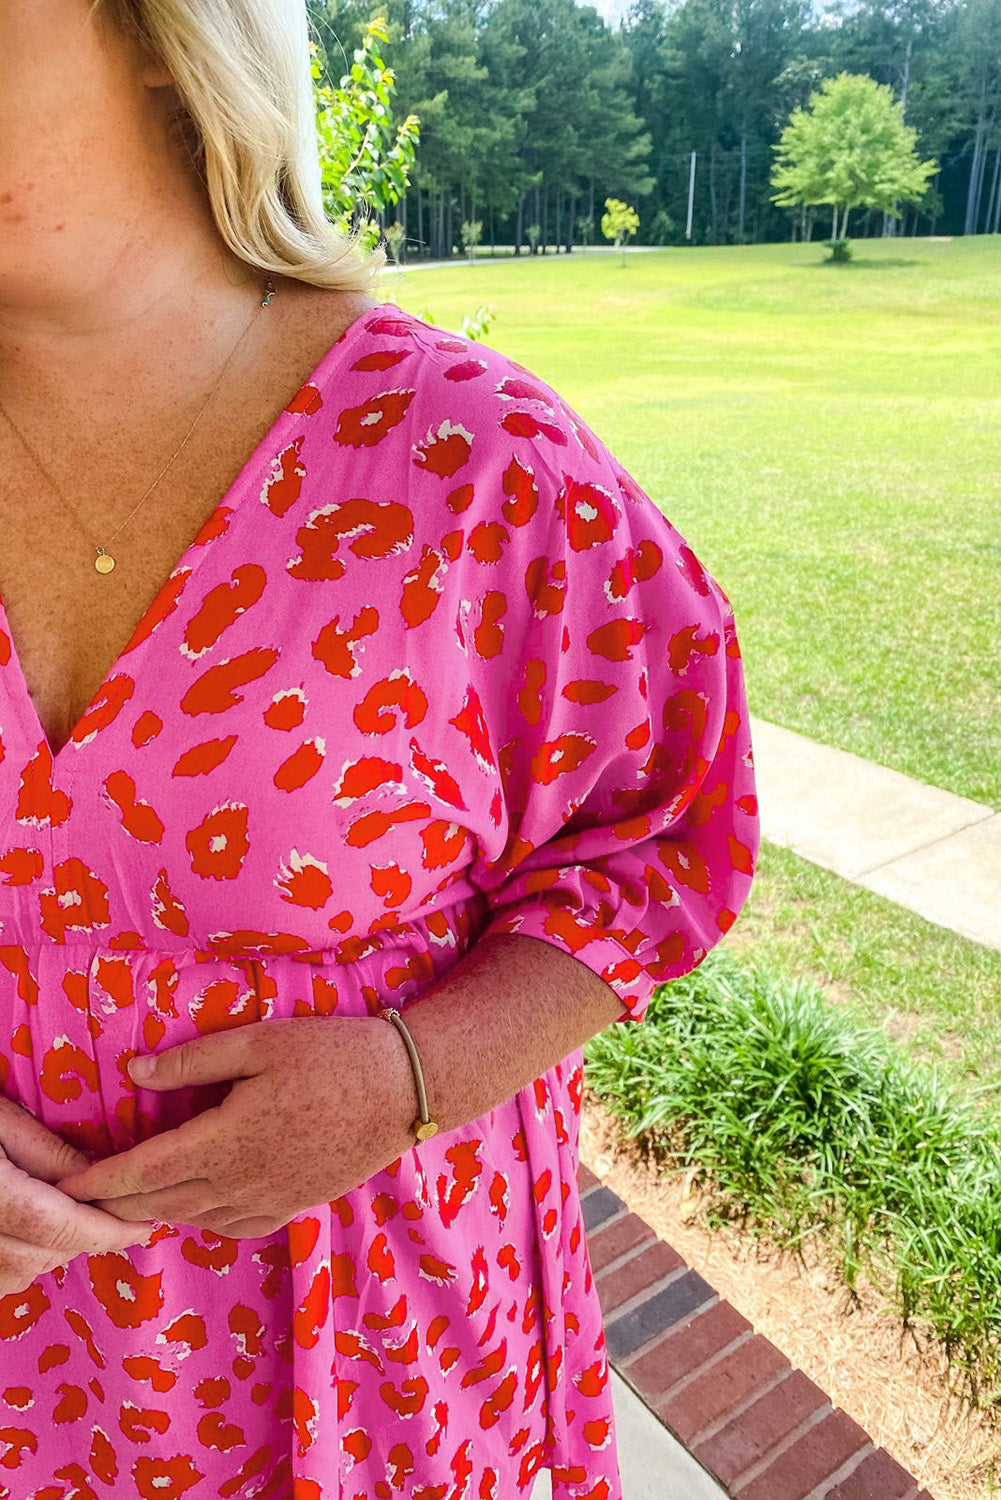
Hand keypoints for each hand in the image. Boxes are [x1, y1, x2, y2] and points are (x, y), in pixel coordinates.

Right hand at [0, 1095, 155, 1296]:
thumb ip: (43, 1148)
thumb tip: (98, 1172)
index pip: (58, 1225)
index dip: (107, 1230)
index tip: (145, 1226)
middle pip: (41, 1254)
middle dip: (84, 1236)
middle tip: (114, 1211)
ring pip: (16, 1274)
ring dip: (50, 1251)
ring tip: (70, 1216)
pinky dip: (17, 1263)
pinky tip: (28, 1231)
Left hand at [55, 1017, 415, 1239]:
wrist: (404, 1091)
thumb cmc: (333, 1055)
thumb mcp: (260, 1041)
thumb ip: (195, 1059)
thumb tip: (135, 1072)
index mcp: (227, 1140)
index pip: (145, 1171)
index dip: (101, 1181)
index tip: (68, 1185)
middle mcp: (242, 1182)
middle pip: (162, 1203)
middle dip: (117, 1203)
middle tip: (83, 1199)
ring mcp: (271, 1200)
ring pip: (195, 1219)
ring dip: (156, 1213)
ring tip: (129, 1205)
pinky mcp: (295, 1205)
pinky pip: (234, 1227)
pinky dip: (202, 1221)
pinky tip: (198, 1208)